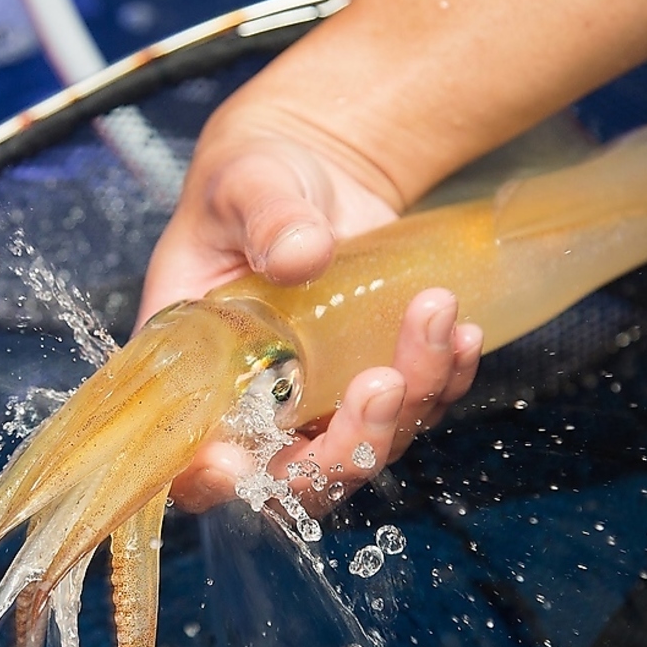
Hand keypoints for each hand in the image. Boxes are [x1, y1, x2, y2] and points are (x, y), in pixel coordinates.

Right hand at [137, 100, 482, 513]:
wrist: (315, 168)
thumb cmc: (255, 178)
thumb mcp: (247, 182)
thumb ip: (265, 216)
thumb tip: (302, 253)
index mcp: (196, 365)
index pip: (186, 453)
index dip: (207, 478)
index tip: (236, 462)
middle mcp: (253, 399)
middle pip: (292, 477)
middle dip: (346, 448)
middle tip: (385, 381)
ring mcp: (315, 398)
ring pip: (365, 448)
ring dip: (412, 401)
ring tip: (438, 317)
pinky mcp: (368, 379)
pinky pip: (412, 408)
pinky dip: (443, 381)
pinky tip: (460, 330)